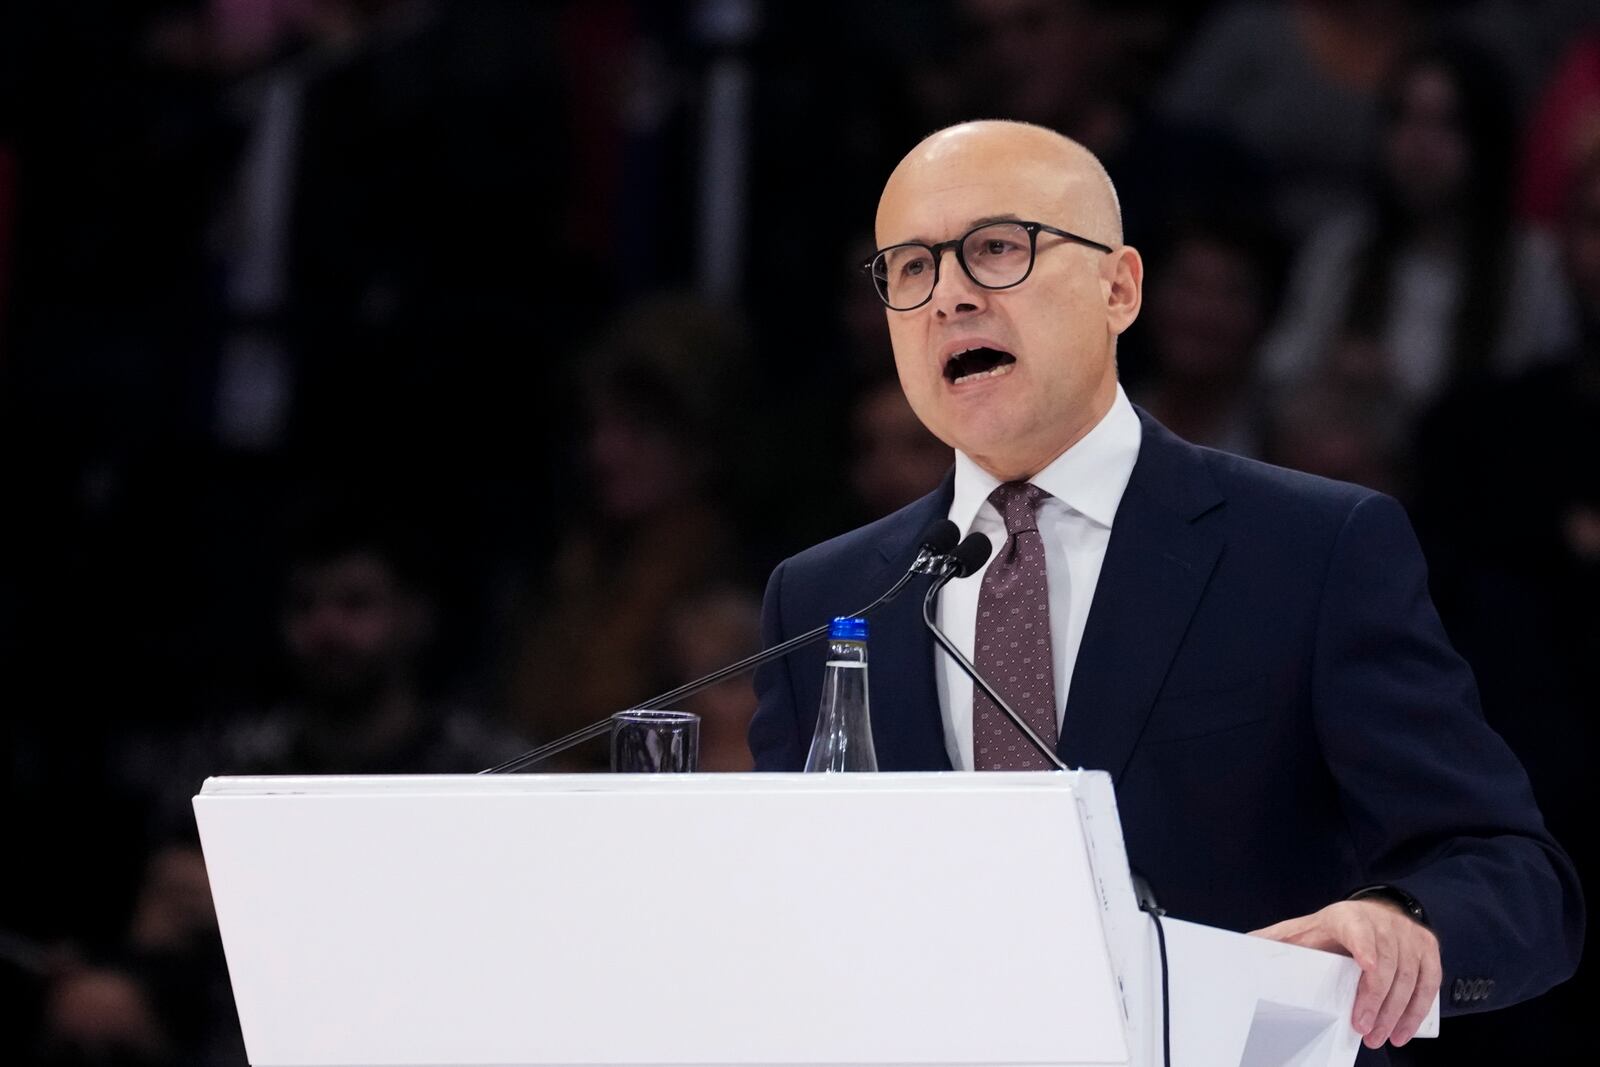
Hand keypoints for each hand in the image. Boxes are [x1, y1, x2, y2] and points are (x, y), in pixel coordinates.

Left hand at [1250, 899, 1440, 1048]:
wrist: (1374, 912)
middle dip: (1376, 1002)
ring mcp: (1410, 936)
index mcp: (1349, 918)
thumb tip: (1243, 946)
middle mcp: (1384, 924)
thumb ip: (1277, 940)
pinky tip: (1403, 1032)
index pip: (1359, 932)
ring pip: (1410, 978)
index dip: (1366, 949)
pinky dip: (1417, 1010)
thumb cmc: (1333, 928)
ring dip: (1396, 1013)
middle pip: (1387, 965)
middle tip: (1364, 1031)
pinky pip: (1429, 983)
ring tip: (1380, 1038)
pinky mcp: (1428, 950)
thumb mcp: (1305, 930)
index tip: (1368, 969)